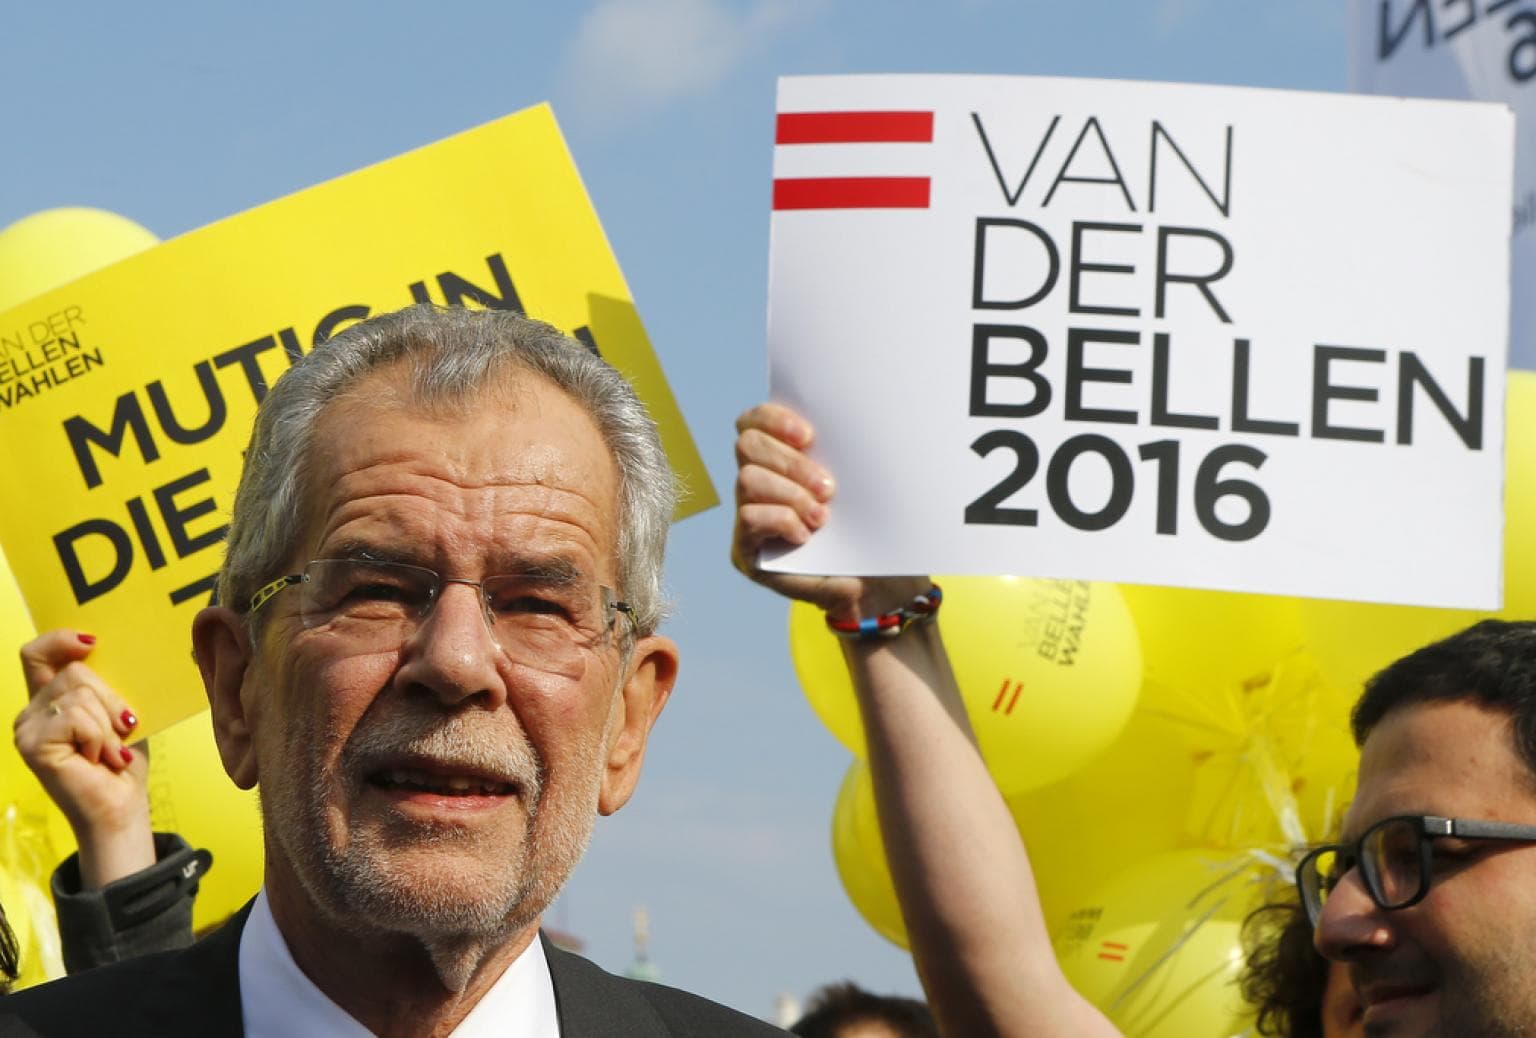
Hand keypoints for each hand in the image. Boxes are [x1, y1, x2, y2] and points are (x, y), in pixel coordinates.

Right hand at [15, 630, 153, 887]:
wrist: (120, 806)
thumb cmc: (122, 761)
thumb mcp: (118, 713)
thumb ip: (105, 685)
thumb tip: (113, 648)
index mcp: (50, 699)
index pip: (37, 654)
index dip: (59, 639)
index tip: (91, 641)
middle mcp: (32, 711)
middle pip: (75, 671)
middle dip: (111, 699)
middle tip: (121, 731)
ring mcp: (27, 728)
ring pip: (80, 694)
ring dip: (108, 724)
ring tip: (108, 752)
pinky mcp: (32, 744)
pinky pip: (76, 718)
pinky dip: (98, 737)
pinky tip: (97, 759)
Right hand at [732, 402, 930, 620]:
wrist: (875, 583)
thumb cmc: (870, 527)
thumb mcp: (856, 482)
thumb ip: (837, 451)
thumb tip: (840, 422)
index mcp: (779, 457)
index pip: (753, 422)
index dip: (775, 419)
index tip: (811, 436)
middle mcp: (757, 482)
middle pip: (748, 446)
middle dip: (791, 463)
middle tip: (828, 488)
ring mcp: (747, 516)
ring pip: (747, 480)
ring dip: (791, 495)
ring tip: (822, 516)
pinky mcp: (746, 549)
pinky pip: (749, 518)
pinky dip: (782, 521)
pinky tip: (806, 535)